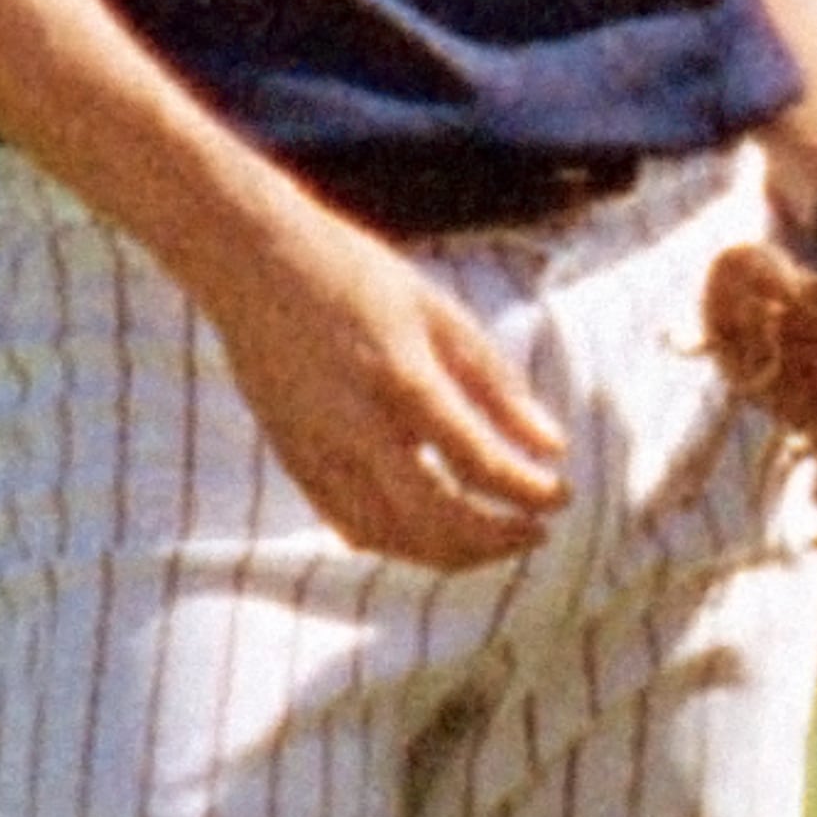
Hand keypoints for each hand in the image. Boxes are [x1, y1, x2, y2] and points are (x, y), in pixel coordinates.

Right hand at [205, 201, 571, 567]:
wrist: (253, 263)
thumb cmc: (357, 278)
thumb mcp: (439, 314)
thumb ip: (496, 383)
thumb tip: (553, 446)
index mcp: (401, 379)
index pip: (478, 462)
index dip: (529, 491)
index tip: (563, 496)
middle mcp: (355, 426)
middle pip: (435, 519)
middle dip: (498, 539)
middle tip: (538, 532)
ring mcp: (318, 451)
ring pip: (392, 537)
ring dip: (453, 553)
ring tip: (496, 539)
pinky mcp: (295, 462)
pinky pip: (352, 526)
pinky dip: (401, 543)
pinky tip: (434, 531)